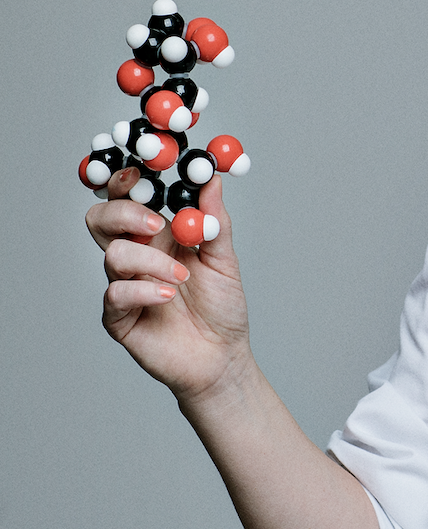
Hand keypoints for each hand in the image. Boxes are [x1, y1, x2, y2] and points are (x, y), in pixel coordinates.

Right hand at [85, 169, 251, 400]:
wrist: (223, 358)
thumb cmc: (222, 309)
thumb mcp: (225, 259)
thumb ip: (215, 220)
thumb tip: (213, 178)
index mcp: (157, 236)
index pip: (129, 199)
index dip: (126, 181)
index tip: (140, 170)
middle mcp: (135, 256)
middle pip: (102, 219)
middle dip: (123, 212)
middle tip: (156, 222)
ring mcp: (123, 286)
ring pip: (112, 256)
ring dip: (149, 261)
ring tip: (181, 277)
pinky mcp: (119, 317)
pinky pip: (115, 294)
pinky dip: (143, 291)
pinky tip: (167, 297)